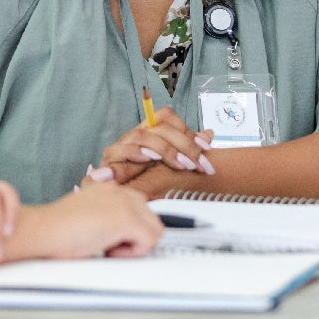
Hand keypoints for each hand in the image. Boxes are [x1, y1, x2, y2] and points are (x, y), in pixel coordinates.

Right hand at [4, 181, 162, 260]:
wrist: (43, 229)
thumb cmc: (55, 229)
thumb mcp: (85, 215)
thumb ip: (104, 216)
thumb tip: (120, 232)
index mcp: (106, 188)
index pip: (139, 204)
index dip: (132, 227)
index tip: (120, 238)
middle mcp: (117, 190)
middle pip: (151, 217)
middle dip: (137, 236)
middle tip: (111, 245)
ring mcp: (124, 202)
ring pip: (154, 230)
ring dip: (135, 245)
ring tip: (108, 247)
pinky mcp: (126, 218)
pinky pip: (149, 243)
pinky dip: (131, 254)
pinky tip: (108, 249)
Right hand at [99, 106, 214, 184]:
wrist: (115, 201)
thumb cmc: (144, 181)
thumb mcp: (171, 165)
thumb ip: (188, 150)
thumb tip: (209, 135)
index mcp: (150, 133)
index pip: (166, 117)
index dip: (187, 130)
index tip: (206, 149)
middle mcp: (136, 135)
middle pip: (159, 127)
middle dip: (183, 145)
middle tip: (198, 164)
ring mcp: (122, 145)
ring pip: (142, 135)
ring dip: (164, 149)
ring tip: (181, 165)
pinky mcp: (110, 159)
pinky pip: (122, 150)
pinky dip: (136, 153)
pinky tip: (149, 160)